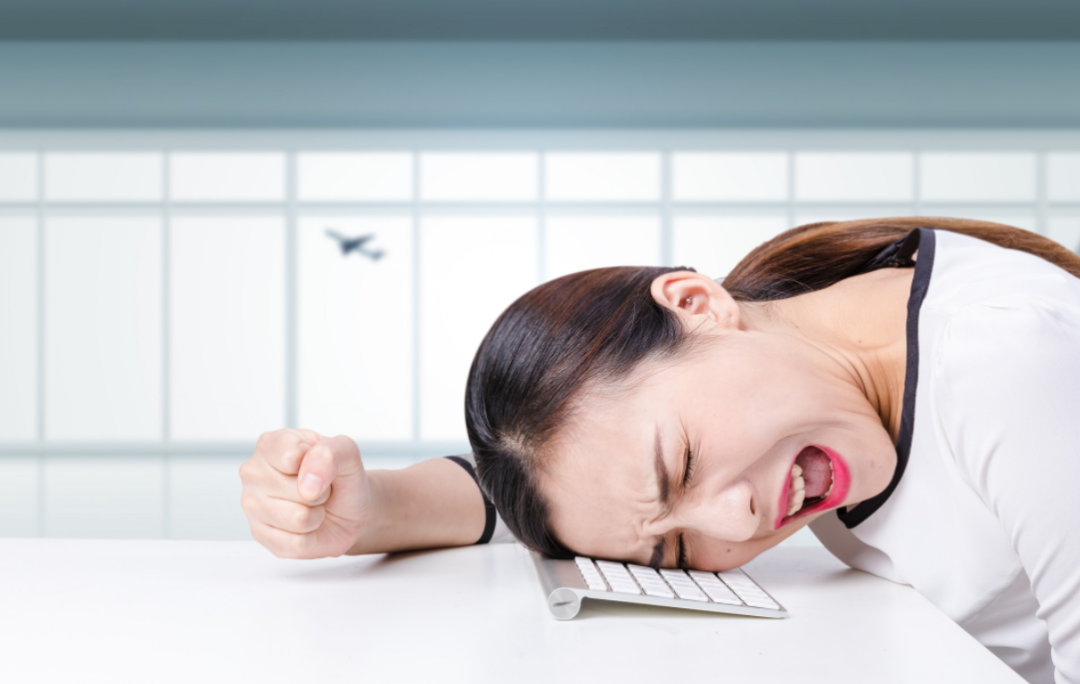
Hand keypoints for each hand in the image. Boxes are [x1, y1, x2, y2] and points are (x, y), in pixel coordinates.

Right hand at [240, 429, 370, 558]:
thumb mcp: (347, 452)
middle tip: (318, 489)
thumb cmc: (341, 477)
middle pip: (297, 491)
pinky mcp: (260, 535)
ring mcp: (252, 505)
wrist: (347, 509)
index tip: (320, 465)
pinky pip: (295, 543)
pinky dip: (311, 537)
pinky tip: (306, 526)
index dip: (318, 466)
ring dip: (316, 516)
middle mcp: (253, 472)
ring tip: (313, 506)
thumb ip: (330, 453)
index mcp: (270, 444)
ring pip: (297, 519)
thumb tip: (307, 485)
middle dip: (319, 493)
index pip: (291, 457)